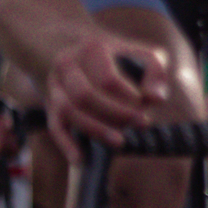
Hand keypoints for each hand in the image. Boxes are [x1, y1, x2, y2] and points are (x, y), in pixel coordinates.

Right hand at [45, 30, 171, 157]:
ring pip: (68, 111)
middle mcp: (67, 64)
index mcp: (91, 48)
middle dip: (114, 114)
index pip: (107, 79)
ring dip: (95, 129)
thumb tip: (156, 99)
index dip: (128, 98)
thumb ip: (155, 72)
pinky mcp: (51, 104)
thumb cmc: (119, 57)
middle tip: (139, 124)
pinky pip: (54, 126)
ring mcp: (56, 85)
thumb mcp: (142, 54)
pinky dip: (65, 145)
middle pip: (84, 95)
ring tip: (120, 142)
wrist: (82, 51)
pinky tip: (80, 159)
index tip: (146, 108)